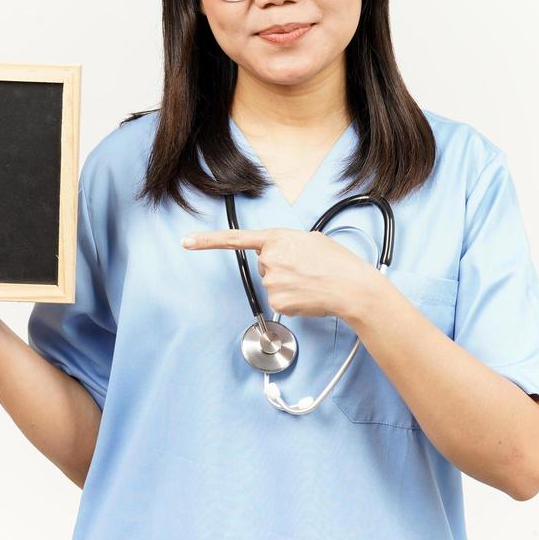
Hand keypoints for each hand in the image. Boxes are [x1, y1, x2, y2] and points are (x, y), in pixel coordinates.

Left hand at [181, 227, 381, 321]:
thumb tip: (281, 257)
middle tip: (306, 269)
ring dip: (288, 284)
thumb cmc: (338, 263)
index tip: (187, 241)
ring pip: (272, 283)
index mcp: (278, 238)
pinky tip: (308, 294)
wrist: (352, 288)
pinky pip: (279, 300)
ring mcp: (272, 281)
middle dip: (281, 267)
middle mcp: (270, 258)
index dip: (208, 241)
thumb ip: (289, 244)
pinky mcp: (278, 301)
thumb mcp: (312, 240)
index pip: (235, 238)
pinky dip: (292, 299)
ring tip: (311, 281)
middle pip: (264, 265)